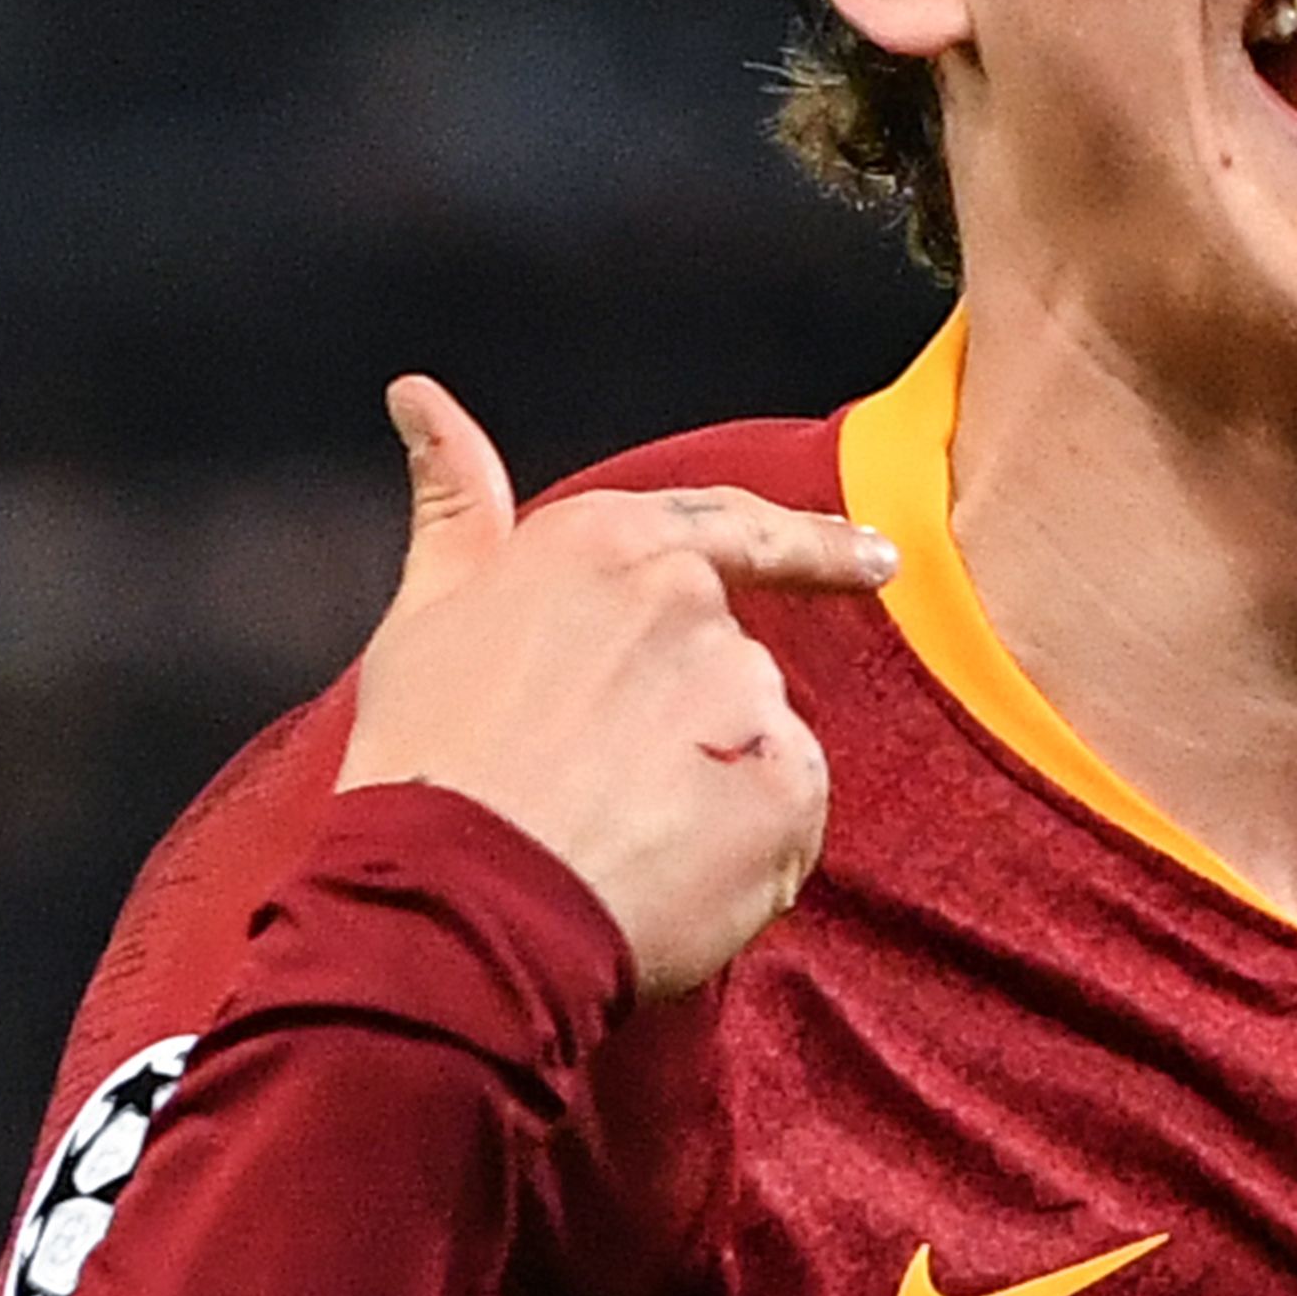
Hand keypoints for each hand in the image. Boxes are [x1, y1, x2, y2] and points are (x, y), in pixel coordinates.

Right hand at [335, 375, 897, 998]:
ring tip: (616, 841)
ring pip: (759, 744)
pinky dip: (744, 852)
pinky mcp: (791, 786)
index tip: (877, 560)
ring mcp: (749, 690)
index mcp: (614, 542)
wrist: (452, 901)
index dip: (811, 547)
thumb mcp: (429, 611)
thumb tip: (419, 394)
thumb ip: (455, 501)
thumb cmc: (426, 761)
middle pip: (732, 659)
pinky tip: (663, 877)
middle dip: (690, 721)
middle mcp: (695, 598)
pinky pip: (787, 820)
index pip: (739, 529)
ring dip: (714, 789)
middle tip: (610, 790)